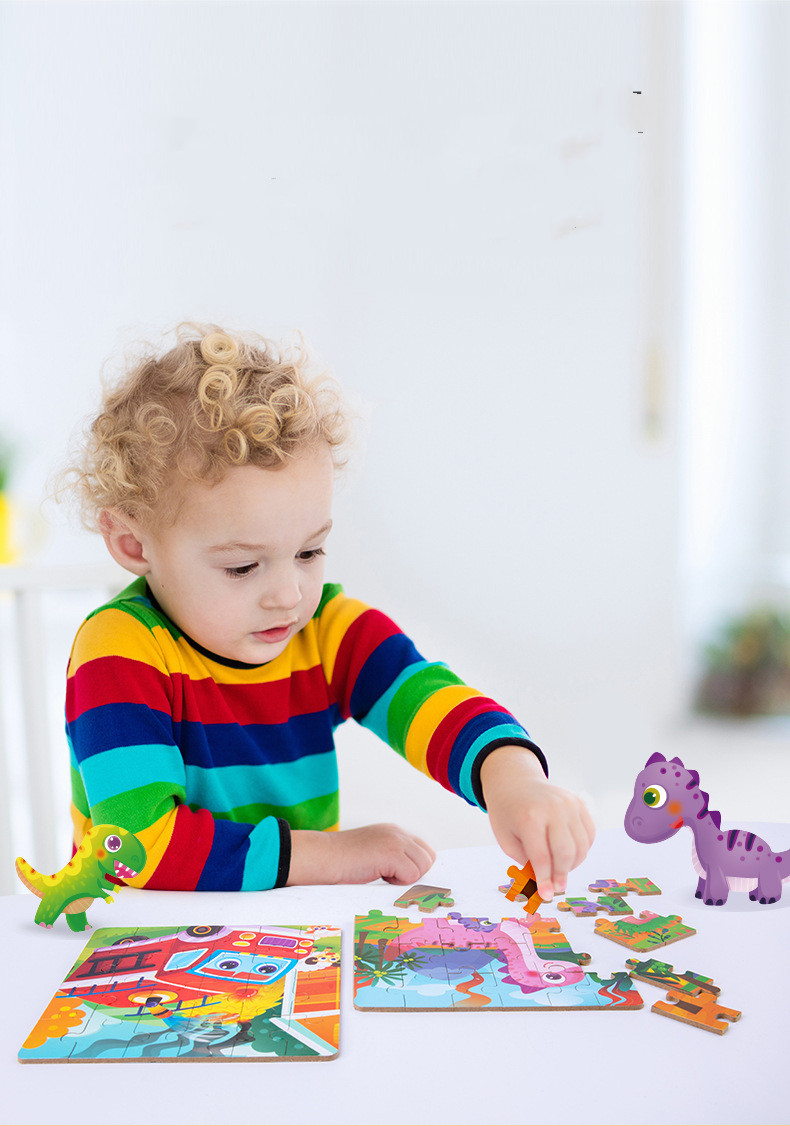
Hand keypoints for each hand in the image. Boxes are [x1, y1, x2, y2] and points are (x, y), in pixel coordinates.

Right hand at [287, 823, 435, 885]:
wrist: (321, 857)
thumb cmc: (341, 862)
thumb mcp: (373, 853)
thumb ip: (393, 857)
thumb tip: (415, 877)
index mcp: (393, 832)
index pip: (424, 850)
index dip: (415, 867)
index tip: (398, 876)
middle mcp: (397, 832)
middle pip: (428, 858)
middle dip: (414, 873)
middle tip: (389, 876)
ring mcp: (395, 841)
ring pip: (423, 867)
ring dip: (405, 878)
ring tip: (381, 874)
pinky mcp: (390, 853)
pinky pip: (411, 875)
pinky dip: (397, 882)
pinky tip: (378, 875)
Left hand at [480, 745, 594, 901]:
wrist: (516, 782)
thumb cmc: (508, 813)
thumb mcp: (505, 838)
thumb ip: (525, 860)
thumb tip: (545, 882)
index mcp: (529, 817)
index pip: (542, 856)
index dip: (545, 880)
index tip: (547, 895)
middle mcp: (552, 808)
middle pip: (565, 852)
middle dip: (562, 874)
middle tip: (557, 886)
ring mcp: (569, 804)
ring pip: (581, 846)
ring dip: (573, 864)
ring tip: (560, 868)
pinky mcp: (579, 803)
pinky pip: (589, 834)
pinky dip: (582, 849)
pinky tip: (568, 853)